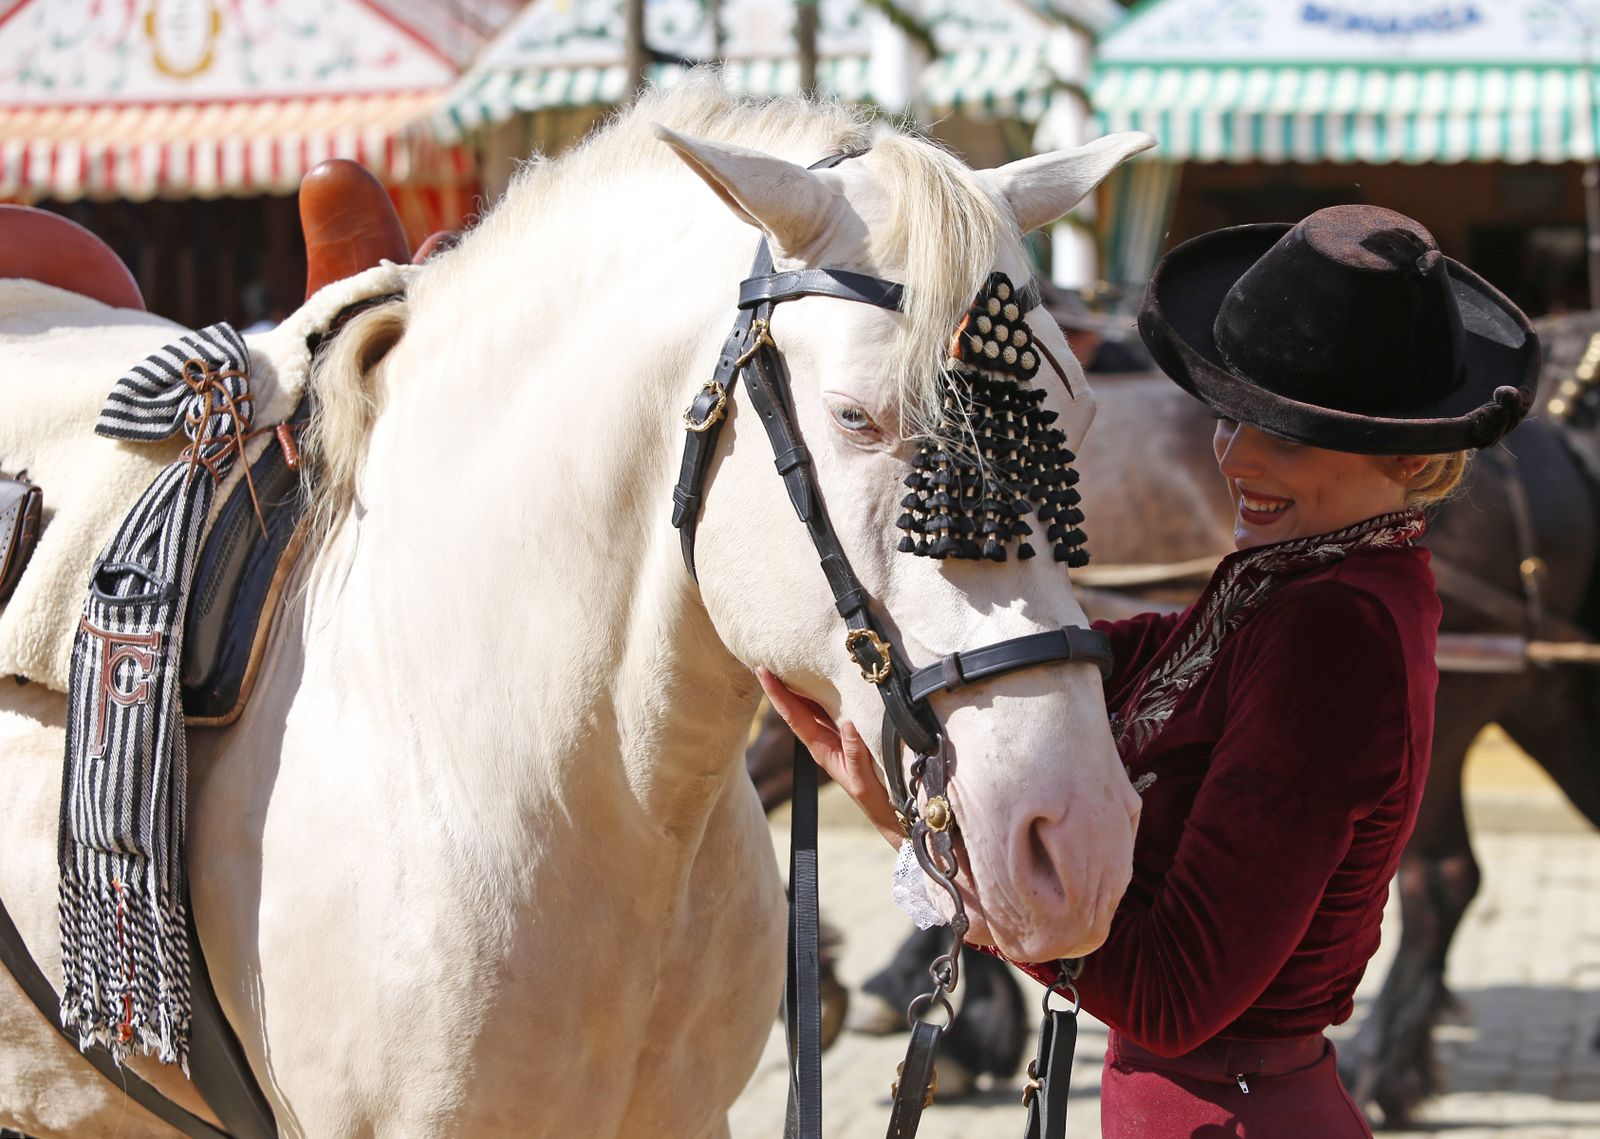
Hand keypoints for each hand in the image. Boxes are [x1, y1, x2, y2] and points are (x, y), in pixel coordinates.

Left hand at [755, 667, 904, 847]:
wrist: (890, 814)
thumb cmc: (875, 799)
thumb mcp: (862, 780)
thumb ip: (855, 753)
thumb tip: (847, 723)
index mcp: (821, 749)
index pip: (793, 716)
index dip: (777, 694)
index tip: (762, 672)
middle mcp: (823, 740)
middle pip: (798, 706)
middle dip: (782, 683)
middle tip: (767, 655)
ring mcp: (836, 737)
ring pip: (813, 705)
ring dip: (801, 685)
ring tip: (789, 661)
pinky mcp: (850, 736)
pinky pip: (833, 709)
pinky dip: (824, 691)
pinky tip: (823, 677)